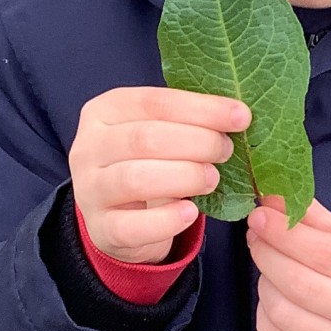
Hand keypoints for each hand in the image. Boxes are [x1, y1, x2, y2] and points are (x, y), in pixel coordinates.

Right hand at [70, 87, 249, 264]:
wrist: (119, 215)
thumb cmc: (148, 162)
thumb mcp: (161, 132)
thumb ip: (189, 121)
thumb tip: (238, 115)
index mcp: (105, 110)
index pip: (154, 102)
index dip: (202, 109)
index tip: (241, 117)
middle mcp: (89, 147)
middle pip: (146, 138)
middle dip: (198, 142)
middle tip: (226, 151)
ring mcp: (89, 189)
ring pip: (135, 178)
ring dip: (184, 177)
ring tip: (212, 179)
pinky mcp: (100, 228)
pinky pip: (132, 226)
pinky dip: (167, 220)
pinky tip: (191, 213)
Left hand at [247, 197, 330, 330]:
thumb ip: (316, 218)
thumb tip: (273, 196)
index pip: (328, 254)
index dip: (287, 234)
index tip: (260, 215)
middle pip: (301, 284)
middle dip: (268, 253)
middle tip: (256, 234)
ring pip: (283, 312)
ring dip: (264, 281)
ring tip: (269, 265)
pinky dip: (264, 309)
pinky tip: (275, 294)